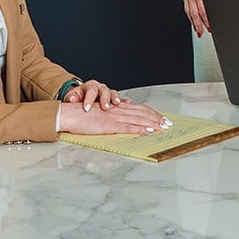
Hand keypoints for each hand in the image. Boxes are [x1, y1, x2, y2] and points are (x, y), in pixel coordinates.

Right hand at [57, 99, 171, 135]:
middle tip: (169, 123)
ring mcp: (115, 117)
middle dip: (158, 118)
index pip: (140, 109)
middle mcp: (118, 110)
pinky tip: (149, 130)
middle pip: (143, 112)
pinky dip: (141, 128)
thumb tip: (125, 121)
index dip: (152, 113)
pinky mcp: (110, 125)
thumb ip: (114, 117)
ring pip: (139, 119)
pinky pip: (129, 127)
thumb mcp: (101, 114)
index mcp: (117, 108)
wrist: (70, 114)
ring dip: (154, 123)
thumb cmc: (82, 116)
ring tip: (164, 127)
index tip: (162, 118)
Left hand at [64, 79, 120, 110]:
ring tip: (116, 104)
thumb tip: (72, 100)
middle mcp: (100, 87)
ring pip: (113, 93)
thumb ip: (71, 98)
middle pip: (104, 91)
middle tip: (104, 107)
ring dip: (115, 99)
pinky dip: (124, 102)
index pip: (90, 91)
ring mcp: (108, 92)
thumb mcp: (71, 97)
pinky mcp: (113, 98)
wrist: (81, 98)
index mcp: (90, 86)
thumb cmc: (77, 98)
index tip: (86, 108)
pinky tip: (127, 104)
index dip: (89, 100)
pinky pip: (120, 99)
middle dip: (105, 100)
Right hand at [178, 0, 213, 36]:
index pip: (204, 12)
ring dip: (192, 21)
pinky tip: (190, 16)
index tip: (209, 27)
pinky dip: (188, 12)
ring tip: (196, 28)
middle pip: (195, 14)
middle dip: (198, 25)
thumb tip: (216, 5)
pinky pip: (185, 5)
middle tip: (201, 33)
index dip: (207, 21)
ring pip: (188, 11)